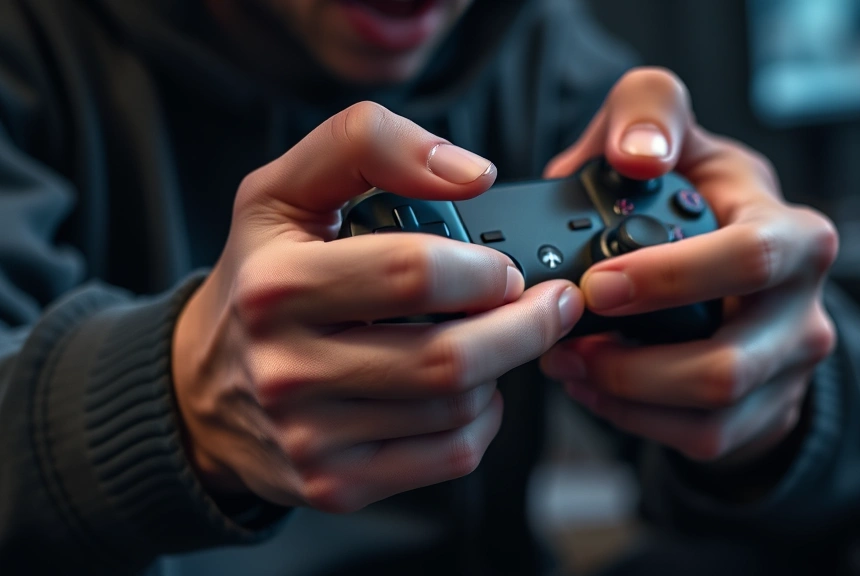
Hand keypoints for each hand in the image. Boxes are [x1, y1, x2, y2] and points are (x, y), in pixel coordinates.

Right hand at [172, 102, 583, 512]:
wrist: (200, 387)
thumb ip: (369, 145)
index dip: (486, 269)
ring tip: (492, 339)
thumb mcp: (284, 190)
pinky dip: (482, 419)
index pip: (415, 275)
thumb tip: (471, 173)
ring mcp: (312, 438)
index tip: (509, 267)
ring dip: (500, 369)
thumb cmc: (259, 279)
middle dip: (525, 327)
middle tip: (547, 305)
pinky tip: (466, 390)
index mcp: (278, 286)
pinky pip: (450, 456)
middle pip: (450, 358)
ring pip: (458, 408)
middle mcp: (288, 370)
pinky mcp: (336, 483)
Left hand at [540, 68, 837, 468]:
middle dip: (630, 364)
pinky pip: (703, 438)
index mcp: (794, 234)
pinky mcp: (766, 409)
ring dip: (623, 396)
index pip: (749, 258)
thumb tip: (635, 154)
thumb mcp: (683, 136)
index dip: (667, 279)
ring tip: (566, 364)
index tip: (594, 285)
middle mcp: (804, 307)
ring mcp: (789, 367)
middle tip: (562, 341)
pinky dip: (636, 419)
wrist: (743, 269)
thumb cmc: (704, 198)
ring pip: (710, 413)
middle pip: (727, 365)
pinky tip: (595, 387)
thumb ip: (650, 112)